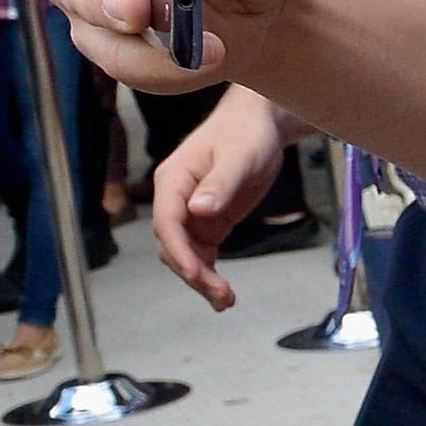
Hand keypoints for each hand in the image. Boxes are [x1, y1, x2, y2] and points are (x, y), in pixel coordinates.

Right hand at [146, 89, 288, 306]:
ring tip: (225, 301)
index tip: (198, 275)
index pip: (166, 223)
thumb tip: (198, 210)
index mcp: (173, 180)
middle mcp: (174, 199)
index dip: (179, 252)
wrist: (259, 125)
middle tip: (222, 297)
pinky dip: (208, 272)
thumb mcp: (240, 157)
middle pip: (172, 245)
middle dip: (192, 272)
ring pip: (185, 254)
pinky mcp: (207, 221)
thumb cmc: (247, 134)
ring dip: (200, 279)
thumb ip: (221, 183)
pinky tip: (222, 294)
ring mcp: (189, 212)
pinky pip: (201, 252)